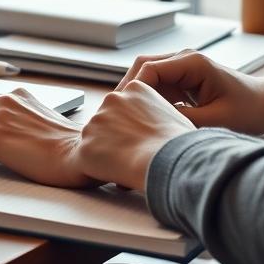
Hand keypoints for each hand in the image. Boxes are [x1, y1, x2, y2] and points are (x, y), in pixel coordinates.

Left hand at [77, 80, 194, 190]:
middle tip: (135, 153)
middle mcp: (111, 99)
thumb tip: (155, 125)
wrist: (167, 160)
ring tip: (128, 165)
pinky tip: (113, 174)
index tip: (144, 139)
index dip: (132, 126)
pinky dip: (95, 171)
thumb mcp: (173, 113)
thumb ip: (155, 113)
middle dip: (115, 137)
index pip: (125, 106)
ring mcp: (95, 122)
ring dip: (105, 153)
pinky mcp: (84, 146)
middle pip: (107, 121)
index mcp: (135, 88)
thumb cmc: (179, 143)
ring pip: (94, 140)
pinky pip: (85, 162)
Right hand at [118, 49, 263, 134]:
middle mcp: (183, 60)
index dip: (132, 90)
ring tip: (126, 122)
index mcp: (192, 62)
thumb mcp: (216, 121)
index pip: (148, 69)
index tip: (123, 114)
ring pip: (146, 78)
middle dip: (128, 91)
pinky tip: (142, 122)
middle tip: (115, 117)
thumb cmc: (249, 109)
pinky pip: (157, 88)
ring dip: (137, 97)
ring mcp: (182, 69)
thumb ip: (182, 120)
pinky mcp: (182, 81)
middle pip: (142, 68)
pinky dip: (148, 102)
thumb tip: (151, 127)